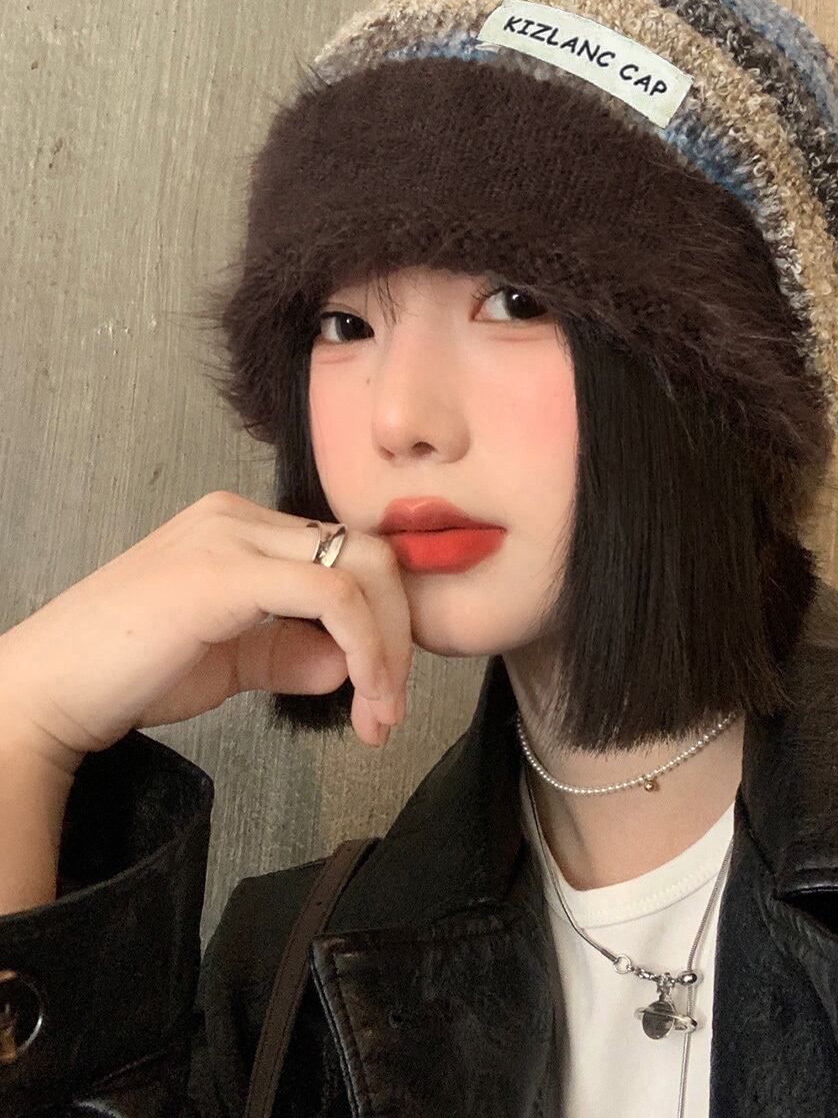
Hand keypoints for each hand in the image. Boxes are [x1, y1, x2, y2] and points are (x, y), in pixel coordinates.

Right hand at [0, 491, 411, 772]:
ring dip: (388, 648)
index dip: (385, 624)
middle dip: (398, 636)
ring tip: (377, 714)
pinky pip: (332, 596)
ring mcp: (231, 537)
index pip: (348, 557)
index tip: (383, 695)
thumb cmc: (125, 674)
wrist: (46, 691)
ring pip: (362, 569)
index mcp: (241, 529)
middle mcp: (240, 517)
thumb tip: (350, 663)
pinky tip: (360, 691)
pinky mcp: (224, 572)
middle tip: (388, 710)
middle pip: (368, 555)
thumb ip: (290, 653)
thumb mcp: (230, 662)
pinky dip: (365, 646)